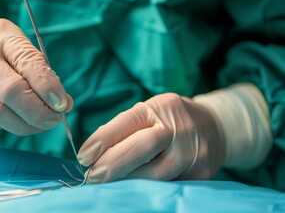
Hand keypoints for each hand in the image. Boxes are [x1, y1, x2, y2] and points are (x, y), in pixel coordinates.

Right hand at [0, 19, 72, 134]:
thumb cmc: (4, 60)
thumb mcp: (25, 57)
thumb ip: (44, 77)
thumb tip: (64, 105)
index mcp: (3, 35)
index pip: (29, 63)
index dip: (48, 88)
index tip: (62, 106)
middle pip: (11, 91)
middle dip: (37, 113)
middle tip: (52, 122)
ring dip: (22, 125)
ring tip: (35, 125)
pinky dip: (0, 127)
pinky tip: (8, 121)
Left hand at [77, 93, 224, 182]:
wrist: (215, 127)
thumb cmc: (169, 120)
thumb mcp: (150, 113)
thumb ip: (124, 129)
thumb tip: (93, 154)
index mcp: (159, 108)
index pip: (128, 122)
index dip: (103, 140)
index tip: (83, 156)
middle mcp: (178, 127)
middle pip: (142, 147)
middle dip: (113, 164)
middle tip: (92, 177)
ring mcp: (193, 151)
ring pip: (156, 173)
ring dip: (128, 181)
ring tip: (109, 185)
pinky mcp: (202, 173)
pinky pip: (169, 185)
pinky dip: (148, 189)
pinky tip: (134, 191)